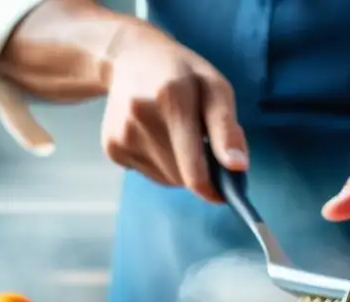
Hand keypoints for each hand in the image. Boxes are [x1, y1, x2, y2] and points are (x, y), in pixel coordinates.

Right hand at [102, 23, 246, 200]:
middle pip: (182, 177)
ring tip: (175, 134)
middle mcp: (140, 116)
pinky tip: (155, 135)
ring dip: (179, 167)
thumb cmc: (183, 75)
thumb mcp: (215, 88)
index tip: (224, 194)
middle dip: (199, 170)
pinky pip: (148, 174)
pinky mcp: (111, 147)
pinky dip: (159, 164)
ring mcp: (122, 134)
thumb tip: (238, 167)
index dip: (212, 188)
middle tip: (200, 142)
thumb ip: (227, 128)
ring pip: (165, 179)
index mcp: (171, 98)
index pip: (194, 168)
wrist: (131, 58)